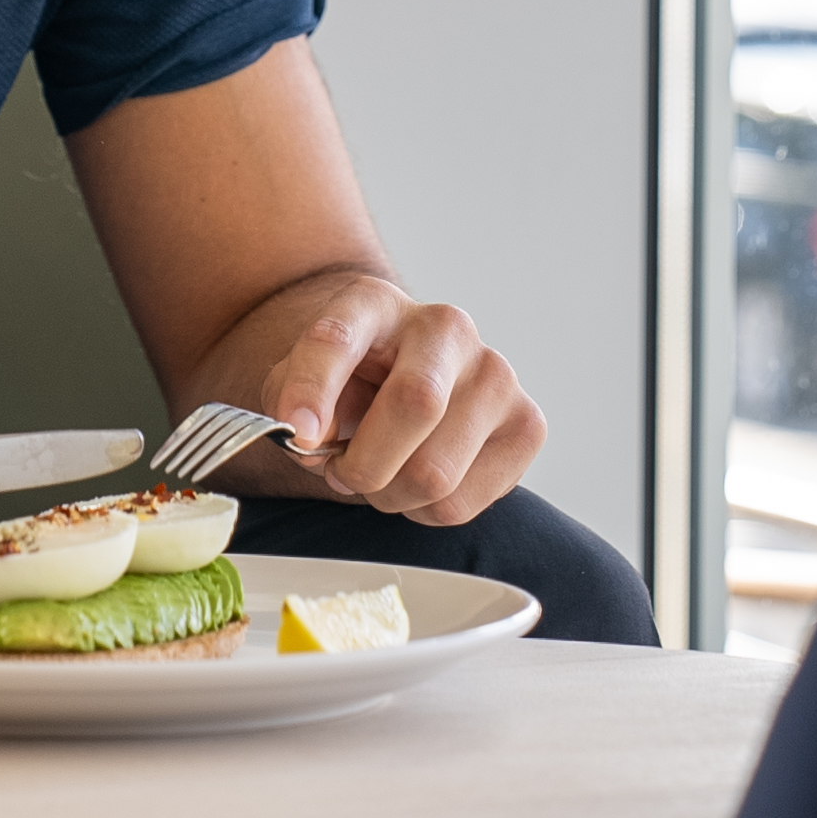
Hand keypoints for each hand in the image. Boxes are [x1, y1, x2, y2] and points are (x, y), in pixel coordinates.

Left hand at [203, 268, 545, 525]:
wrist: (406, 380)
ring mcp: (497, 375)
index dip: (313, 387)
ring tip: (383, 476)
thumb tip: (311, 437)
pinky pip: (462, 503)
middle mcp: (447, 328)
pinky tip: (420, 483)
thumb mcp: (299, 381)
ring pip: (436, 472)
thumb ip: (289, 399)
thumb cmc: (351, 384)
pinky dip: (425, 512)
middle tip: (342, 473)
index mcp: (377, 304)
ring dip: (390, 496)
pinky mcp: (527, 426)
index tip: (295, 433)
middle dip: (363, 465)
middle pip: (415, 405)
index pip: (339, 338)